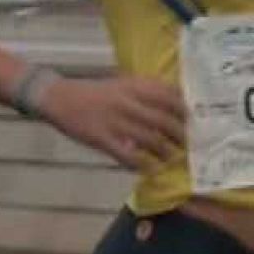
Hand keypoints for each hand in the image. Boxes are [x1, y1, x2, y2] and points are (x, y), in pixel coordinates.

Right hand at [38, 75, 185, 171]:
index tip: (192, 119)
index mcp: (133, 87)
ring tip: (172, 158)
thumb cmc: (95, 92)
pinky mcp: (103, 139)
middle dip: (179, 135)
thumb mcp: (122, 84)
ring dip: (164, 152)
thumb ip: (145, 91)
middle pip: (162, 121)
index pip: (167, 96)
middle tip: (187, 144)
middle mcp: (127, 103)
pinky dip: (140, 164)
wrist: (61, 98)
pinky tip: (147, 169)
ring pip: (149, 140)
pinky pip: (127, 155)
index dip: (183, 110)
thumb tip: (175, 101)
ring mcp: (115, 122)